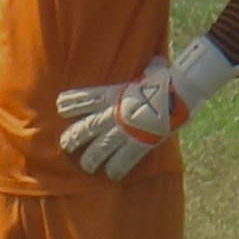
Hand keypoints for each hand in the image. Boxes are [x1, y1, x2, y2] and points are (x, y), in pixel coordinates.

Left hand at [56, 36, 238, 180]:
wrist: (179, 92)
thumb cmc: (166, 78)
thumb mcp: (151, 69)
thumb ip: (146, 70)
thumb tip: (155, 63)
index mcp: (112, 94)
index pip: (85, 99)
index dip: (71, 103)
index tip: (60, 107)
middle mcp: (113, 114)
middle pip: (85, 128)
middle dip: (73, 138)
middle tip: (66, 145)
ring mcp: (124, 131)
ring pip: (99, 149)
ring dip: (90, 159)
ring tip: (87, 165)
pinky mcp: (137, 144)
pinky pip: (122, 162)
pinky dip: (116, 169)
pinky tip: (112, 175)